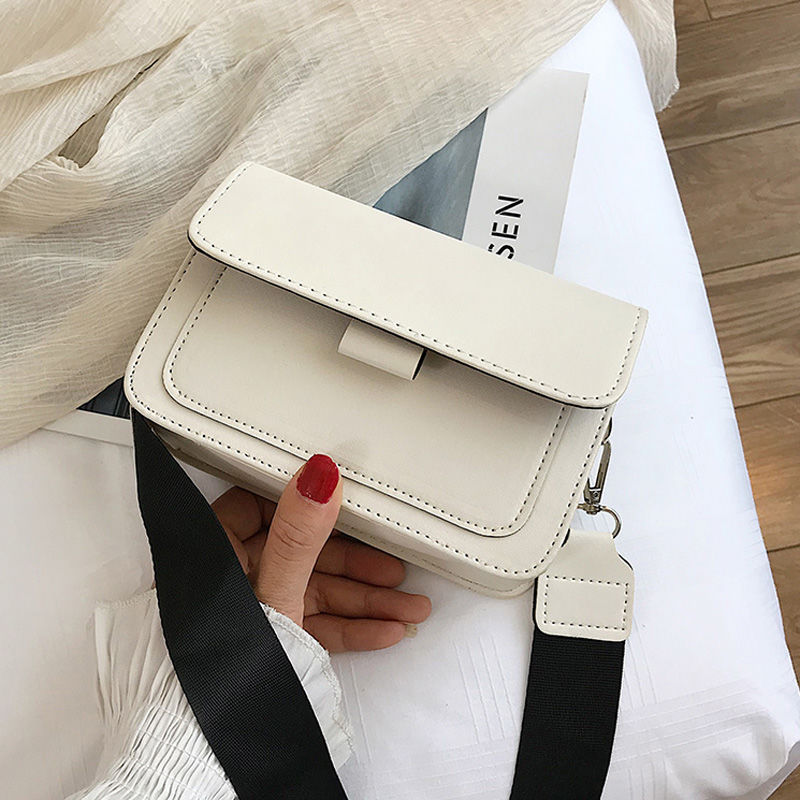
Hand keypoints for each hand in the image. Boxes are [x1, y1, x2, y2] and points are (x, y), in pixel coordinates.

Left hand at [212, 454, 431, 651]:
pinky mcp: (273, 643)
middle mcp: (236, 579)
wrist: (205, 746)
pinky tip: (387, 631)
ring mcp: (257, 612)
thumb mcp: (273, 594)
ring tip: (411, 607)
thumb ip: (299, 536)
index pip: (258, 508)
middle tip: (395, 569)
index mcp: (218, 555)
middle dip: (357, 566)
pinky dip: (351, 629)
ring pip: (317, 593)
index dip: (302, 505)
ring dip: (366, 601)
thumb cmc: (223, 665)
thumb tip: (319, 476)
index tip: (343, 503)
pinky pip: (315, 626)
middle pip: (303, 554)